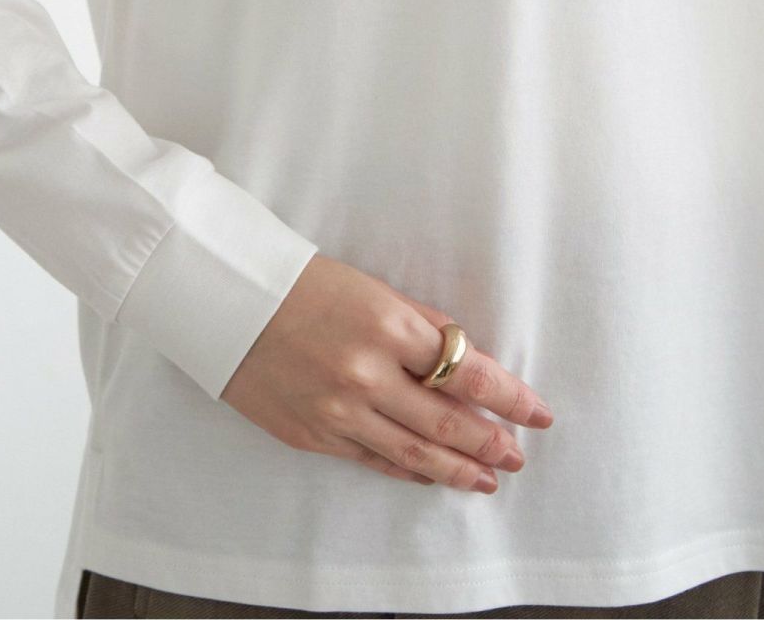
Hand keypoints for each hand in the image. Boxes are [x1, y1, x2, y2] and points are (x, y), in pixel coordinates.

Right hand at [219, 253, 553, 493]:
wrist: (226, 299)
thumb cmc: (301, 283)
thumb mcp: (372, 289)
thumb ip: (420, 325)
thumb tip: (465, 359)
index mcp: (387, 327)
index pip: (467, 370)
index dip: (509, 397)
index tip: (537, 413)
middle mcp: (366, 375)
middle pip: (447, 423)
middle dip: (490, 442)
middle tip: (516, 456)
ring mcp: (337, 412)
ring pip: (414, 455)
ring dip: (457, 470)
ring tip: (486, 479)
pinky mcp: (312, 435)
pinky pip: (373, 460)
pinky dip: (407, 470)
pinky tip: (429, 475)